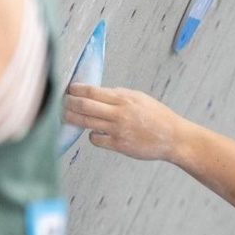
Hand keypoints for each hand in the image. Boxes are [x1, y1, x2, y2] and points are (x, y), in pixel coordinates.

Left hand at [63, 84, 182, 161]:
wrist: (173, 137)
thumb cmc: (158, 116)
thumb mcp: (140, 98)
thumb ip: (119, 95)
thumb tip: (99, 93)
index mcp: (124, 99)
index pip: (92, 91)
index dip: (76, 90)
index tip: (69, 89)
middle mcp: (119, 113)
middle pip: (84, 105)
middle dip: (68, 103)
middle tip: (61, 102)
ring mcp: (117, 130)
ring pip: (85, 122)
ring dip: (72, 118)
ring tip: (65, 116)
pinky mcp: (118, 145)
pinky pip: (95, 139)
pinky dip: (91, 135)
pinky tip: (94, 133)